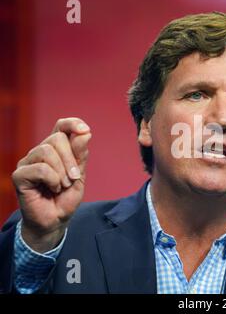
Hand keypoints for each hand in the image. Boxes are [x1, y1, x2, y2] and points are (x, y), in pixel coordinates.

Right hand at [12, 118, 91, 252]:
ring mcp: (28, 162)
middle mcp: (39, 152)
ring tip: (63, 185)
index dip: (72, 123)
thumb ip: (81, 154)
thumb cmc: (66, 197)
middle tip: (74, 177)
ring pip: (47, 151)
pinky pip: (40, 168)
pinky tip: (52, 188)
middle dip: (71, 159)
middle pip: (57, 138)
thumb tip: (85, 132)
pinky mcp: (20, 175)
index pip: (61, 126)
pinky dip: (53, 179)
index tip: (85, 130)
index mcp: (55, 150)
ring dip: (62, 171)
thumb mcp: (79, 175)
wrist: (56, 220)